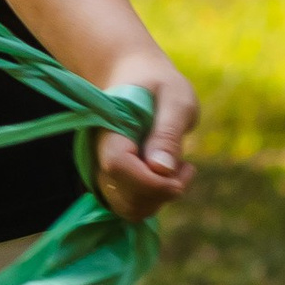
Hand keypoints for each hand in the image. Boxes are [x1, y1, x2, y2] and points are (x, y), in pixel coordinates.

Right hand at [91, 58, 197, 222]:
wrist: (135, 76)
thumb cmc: (159, 84)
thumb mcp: (175, 99)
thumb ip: (168, 132)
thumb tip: (162, 169)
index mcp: (111, 129)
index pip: (118, 166)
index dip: (150, 180)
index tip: (181, 171)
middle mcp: (99, 155)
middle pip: (123, 196)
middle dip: (161, 192)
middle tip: (185, 167)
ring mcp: (104, 171)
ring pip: (128, 208)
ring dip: (160, 198)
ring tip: (178, 169)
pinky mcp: (114, 182)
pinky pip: (131, 206)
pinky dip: (154, 200)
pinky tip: (169, 176)